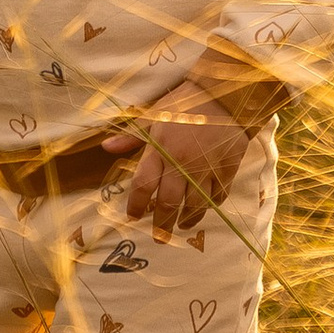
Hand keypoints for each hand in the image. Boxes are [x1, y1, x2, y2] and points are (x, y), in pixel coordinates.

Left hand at [104, 92, 248, 239]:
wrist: (224, 95)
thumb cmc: (184, 105)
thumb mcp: (153, 117)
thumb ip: (131, 137)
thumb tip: (106, 147)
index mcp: (160, 148)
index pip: (143, 186)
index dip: (135, 205)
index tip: (132, 217)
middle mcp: (182, 162)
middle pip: (168, 203)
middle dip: (161, 224)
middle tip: (158, 237)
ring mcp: (206, 167)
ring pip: (195, 205)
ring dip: (186, 220)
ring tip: (181, 226)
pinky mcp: (227, 168)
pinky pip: (218, 196)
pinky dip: (210, 206)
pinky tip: (203, 208)